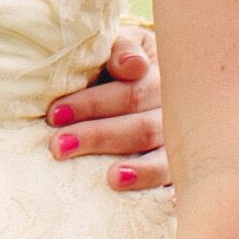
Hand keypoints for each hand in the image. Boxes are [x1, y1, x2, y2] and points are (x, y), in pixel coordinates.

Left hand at [44, 21, 168, 192]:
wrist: (155, 78)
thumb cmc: (123, 59)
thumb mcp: (122, 43)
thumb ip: (122, 49)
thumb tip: (132, 66)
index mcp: (160, 72)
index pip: (130, 90)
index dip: (93, 104)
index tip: (55, 114)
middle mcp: (177, 107)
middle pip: (143, 126)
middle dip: (99, 136)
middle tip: (58, 146)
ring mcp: (183, 138)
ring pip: (162, 156)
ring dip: (137, 170)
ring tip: (109, 179)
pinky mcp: (181, 166)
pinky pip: (175, 181)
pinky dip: (159, 187)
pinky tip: (140, 194)